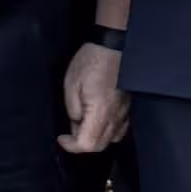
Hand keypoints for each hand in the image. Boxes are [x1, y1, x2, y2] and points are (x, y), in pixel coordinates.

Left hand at [58, 38, 130, 159]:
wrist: (114, 46)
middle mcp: (116, 116)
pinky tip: (99, 120)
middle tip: (70, 128)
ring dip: (96, 138)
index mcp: (101, 112)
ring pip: (112, 140)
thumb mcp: (71, 85)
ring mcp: (125, 113)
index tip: (61, 137)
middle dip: (82, 143)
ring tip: (84, 124)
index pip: (87, 144)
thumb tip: (76, 123)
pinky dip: (108, 132)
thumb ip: (73, 110)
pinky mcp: (129, 107)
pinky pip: (120, 129)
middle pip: (100, 145)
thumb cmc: (91, 62)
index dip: (71, 146)